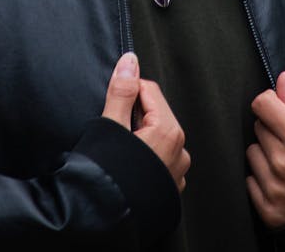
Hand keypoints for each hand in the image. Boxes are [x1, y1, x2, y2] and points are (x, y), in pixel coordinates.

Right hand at [102, 53, 189, 191]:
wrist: (104, 223)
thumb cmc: (107, 175)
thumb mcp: (110, 125)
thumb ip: (121, 91)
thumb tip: (130, 60)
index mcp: (169, 131)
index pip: (149, 90)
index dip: (127, 91)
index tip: (111, 102)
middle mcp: (180, 151)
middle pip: (155, 112)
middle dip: (133, 113)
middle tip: (113, 127)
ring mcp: (177, 173)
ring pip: (157, 136)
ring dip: (139, 134)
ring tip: (119, 147)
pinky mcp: (169, 188)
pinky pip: (160, 158)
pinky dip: (145, 154)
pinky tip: (128, 164)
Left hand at [246, 70, 284, 228]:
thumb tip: (281, 78)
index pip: (262, 104)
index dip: (270, 104)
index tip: (278, 110)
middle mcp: (284, 163)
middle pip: (258, 127)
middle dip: (271, 131)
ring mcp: (275, 188)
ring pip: (252, 152)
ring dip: (265, 156)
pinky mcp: (268, 211)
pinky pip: (250, 181)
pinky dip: (262, 181)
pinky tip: (283, 184)